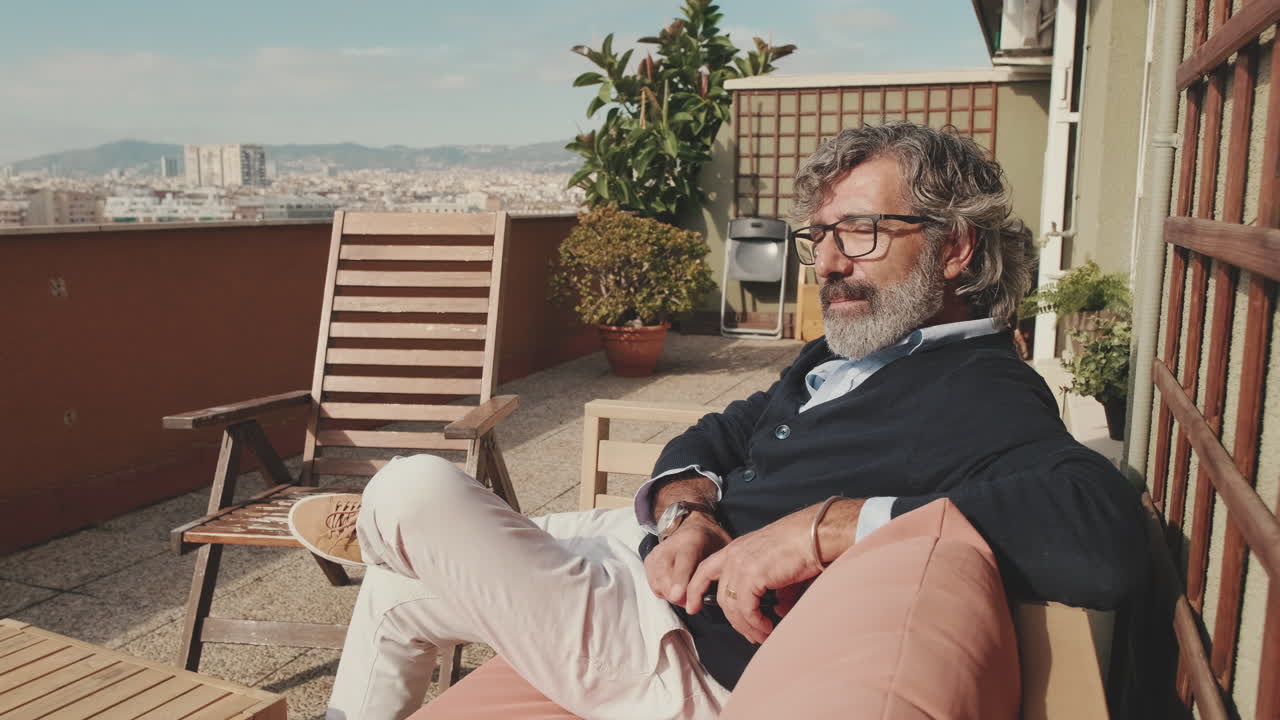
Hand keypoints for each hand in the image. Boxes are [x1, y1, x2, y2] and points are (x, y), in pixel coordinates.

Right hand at [644, 513, 729, 606]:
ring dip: (671, 596)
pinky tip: (676, 589)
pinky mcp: (650, 560)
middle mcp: (671, 545)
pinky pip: (654, 584)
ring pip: (658, 582)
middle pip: (665, 576)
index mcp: (692, 540)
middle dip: (677, 596)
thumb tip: (720, 593)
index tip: (678, 596)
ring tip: (686, 595)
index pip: (682, 561)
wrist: (694, 527)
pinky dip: (664, 592)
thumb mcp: (722, 549)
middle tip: (692, 602)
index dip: (679, 580)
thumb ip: (720, 568)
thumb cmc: (711, 542)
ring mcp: (658, 552)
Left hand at [685, 498, 862, 643]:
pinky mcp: (751, 575)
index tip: (692, 607)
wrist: (814, 534)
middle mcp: (733, 555)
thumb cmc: (803, 545)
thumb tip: (777, 611)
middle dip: (734, 621)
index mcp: (736, 548)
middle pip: (720, 597)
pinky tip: (768, 628)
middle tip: (750, 635)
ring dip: (747, 627)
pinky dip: (756, 624)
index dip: (695, 590)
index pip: (704, 570)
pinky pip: (746, 610)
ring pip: (732, 607)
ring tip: (762, 636)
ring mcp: (740, 564)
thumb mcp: (778, 568)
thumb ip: (772, 589)